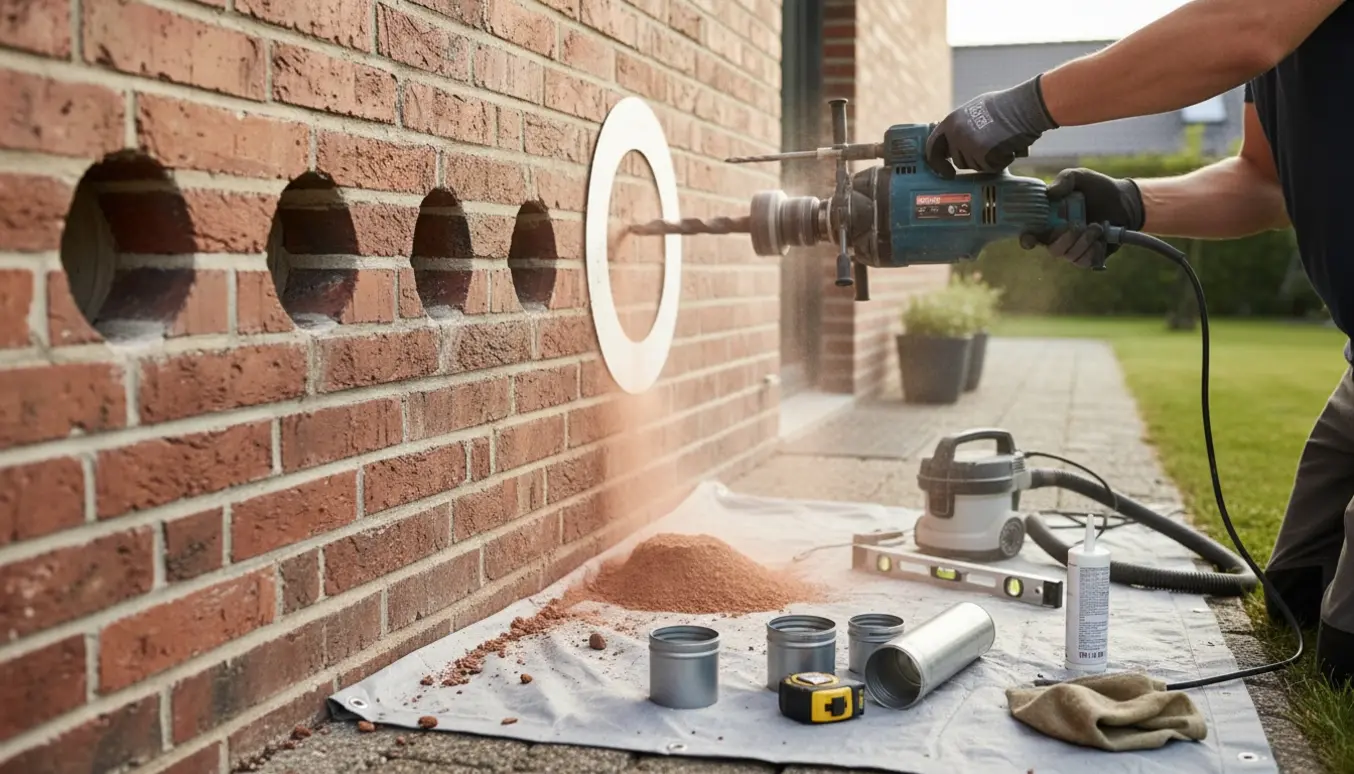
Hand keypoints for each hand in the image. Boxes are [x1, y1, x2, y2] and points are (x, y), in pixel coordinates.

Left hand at [925, 76, 1057, 178]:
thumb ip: (960, 126)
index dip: (938, 162)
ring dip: (988, 161)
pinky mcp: (982, 153)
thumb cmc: (1005, 106)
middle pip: (958, 161)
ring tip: (1001, 143)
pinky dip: (1000, 162)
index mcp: (950, 121)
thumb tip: (953, 141)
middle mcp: (955, 133)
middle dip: (973, 160)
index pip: (933, 147)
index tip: (946, 172)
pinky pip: (989, 167)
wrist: (1023, 106)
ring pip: (975, 166)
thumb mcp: (974, 110)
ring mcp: (968, 144)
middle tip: (989, 151)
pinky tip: (1008, 148)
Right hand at [1021, 168, 1145, 267]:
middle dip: (1065, 239)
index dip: (1027, 240)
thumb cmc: (1097, 188)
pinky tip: (1101, 238)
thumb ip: (1064, 180)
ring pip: (1069, 256)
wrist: (1125, 200)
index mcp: (1050, 221)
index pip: (1031, 236)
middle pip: (1052, 249)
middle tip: (1078, 224)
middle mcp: (1059, 238)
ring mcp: (1075, 249)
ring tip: (1096, 226)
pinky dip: (1092, 250)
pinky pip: (1084, 262)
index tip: (1030, 239)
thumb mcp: (1079, 177)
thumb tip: (1049, 193)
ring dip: (1083, 242)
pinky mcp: (1090, 257)